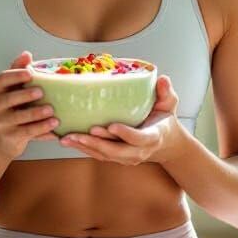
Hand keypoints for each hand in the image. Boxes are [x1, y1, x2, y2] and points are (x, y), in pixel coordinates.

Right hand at [0, 50, 59, 159]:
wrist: (2, 137)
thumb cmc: (12, 106)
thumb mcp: (13, 89)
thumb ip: (19, 71)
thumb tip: (26, 54)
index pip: (1, 80)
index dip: (15, 75)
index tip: (29, 73)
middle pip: (8, 99)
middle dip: (24, 95)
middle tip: (41, 92)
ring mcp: (2, 123)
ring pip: (18, 118)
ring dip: (35, 114)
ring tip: (51, 110)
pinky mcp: (11, 137)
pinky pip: (27, 132)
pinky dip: (42, 129)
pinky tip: (54, 125)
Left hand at [59, 74, 184, 165]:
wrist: (165, 143)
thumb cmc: (164, 120)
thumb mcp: (169, 105)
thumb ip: (166, 93)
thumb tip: (163, 79)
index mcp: (152, 136)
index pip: (139, 138)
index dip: (125, 134)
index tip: (111, 126)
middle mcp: (139, 151)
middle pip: (117, 151)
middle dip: (98, 143)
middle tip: (82, 133)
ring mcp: (127, 157)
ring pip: (105, 155)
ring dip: (86, 147)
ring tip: (68, 138)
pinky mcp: (117, 158)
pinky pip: (99, 155)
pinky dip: (84, 149)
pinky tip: (69, 141)